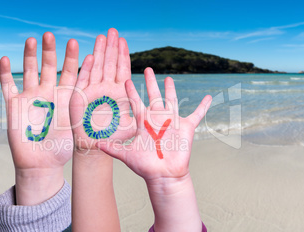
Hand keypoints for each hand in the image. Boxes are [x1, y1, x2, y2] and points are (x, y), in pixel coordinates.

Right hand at [0, 32, 78, 204]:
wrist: (42, 164)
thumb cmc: (62, 149)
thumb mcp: (77, 126)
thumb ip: (89, 111)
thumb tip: (107, 103)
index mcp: (65, 96)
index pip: (70, 73)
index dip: (71, 59)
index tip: (74, 43)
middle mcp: (48, 93)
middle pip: (48, 67)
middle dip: (49, 51)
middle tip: (50, 35)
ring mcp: (30, 97)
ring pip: (29, 71)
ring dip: (29, 56)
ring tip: (32, 40)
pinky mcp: (14, 106)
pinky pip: (8, 87)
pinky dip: (5, 74)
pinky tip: (5, 60)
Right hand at [70, 28, 134, 151]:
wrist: (93, 146)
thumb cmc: (112, 137)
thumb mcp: (132, 125)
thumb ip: (143, 116)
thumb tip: (161, 108)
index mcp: (119, 92)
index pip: (121, 69)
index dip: (122, 55)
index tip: (124, 41)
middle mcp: (105, 89)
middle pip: (109, 64)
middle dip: (111, 48)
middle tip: (113, 31)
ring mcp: (92, 92)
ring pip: (97, 68)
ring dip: (99, 53)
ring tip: (102, 37)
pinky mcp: (80, 98)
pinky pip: (84, 82)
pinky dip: (86, 70)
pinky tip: (90, 57)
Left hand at [97, 67, 210, 231]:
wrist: (163, 175)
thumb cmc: (145, 166)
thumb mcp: (127, 155)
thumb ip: (112, 148)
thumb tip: (95, 144)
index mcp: (143, 123)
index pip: (136, 103)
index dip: (131, 92)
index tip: (126, 80)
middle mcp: (157, 119)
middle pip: (153, 96)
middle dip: (151, 83)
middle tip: (148, 69)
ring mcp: (172, 122)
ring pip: (172, 101)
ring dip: (171, 90)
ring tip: (169, 78)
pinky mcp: (186, 127)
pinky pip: (197, 114)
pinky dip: (203, 106)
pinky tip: (209, 97)